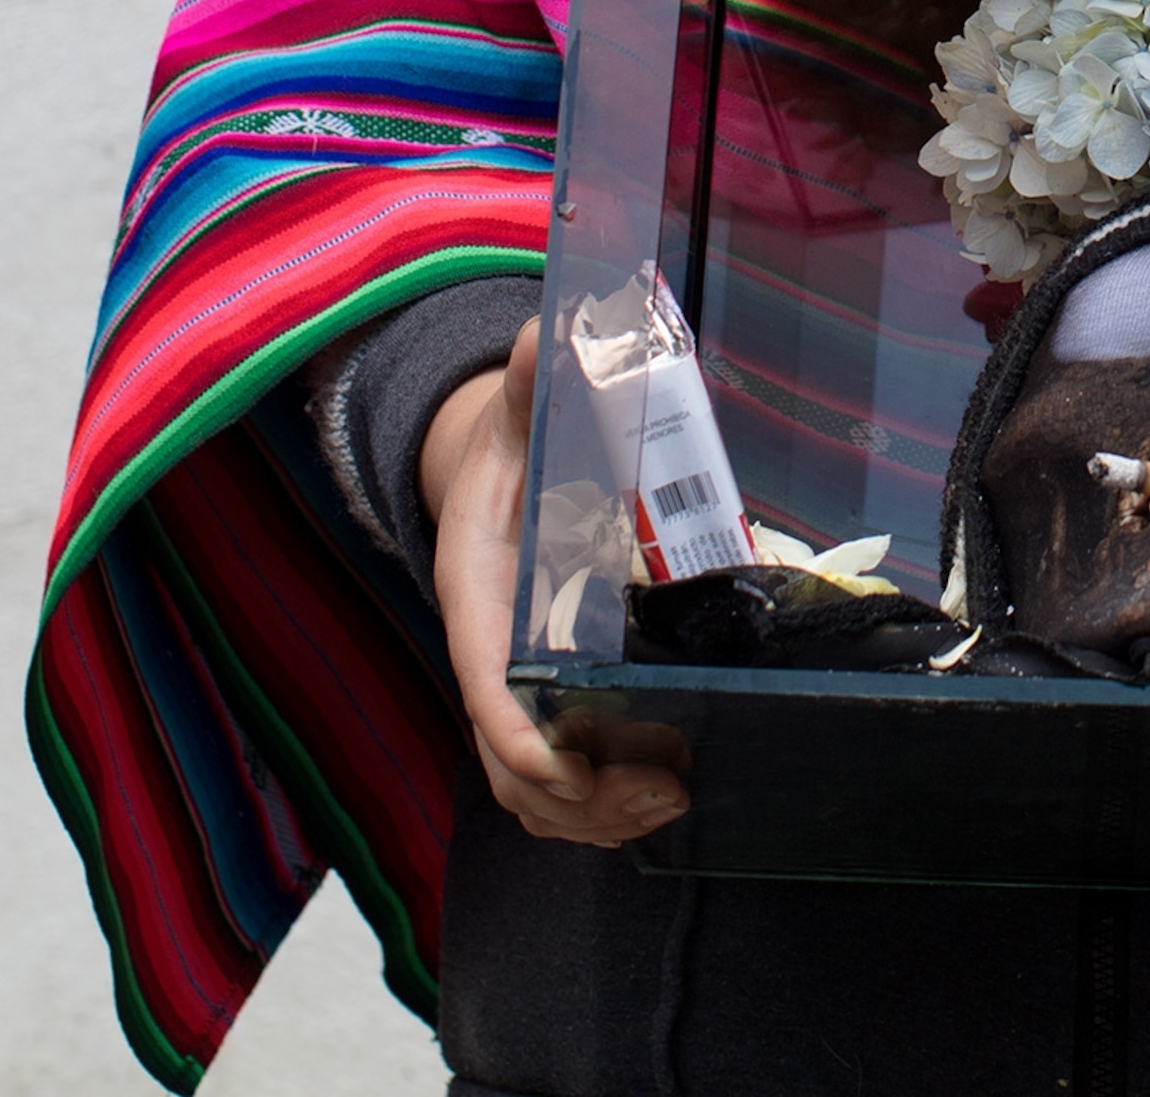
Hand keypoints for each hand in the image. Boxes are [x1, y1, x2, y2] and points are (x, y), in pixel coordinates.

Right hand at [420, 318, 691, 846]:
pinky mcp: (544, 702)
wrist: (492, 473)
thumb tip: (546, 334)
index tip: (565, 767)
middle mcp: (486, 653)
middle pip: (508, 759)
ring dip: (595, 815)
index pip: (482, 677)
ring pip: (531, 790)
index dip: (516, 731)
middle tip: (663, 789)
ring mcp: (512, 687)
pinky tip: (659, 798)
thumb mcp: (518, 405)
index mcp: (476, 591)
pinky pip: (554, 784)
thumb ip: (532, 374)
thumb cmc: (512, 444)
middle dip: (577, 794)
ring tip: (673, 801)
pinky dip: (597, 811)